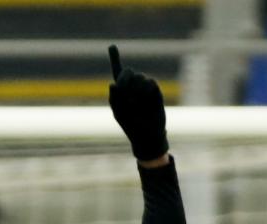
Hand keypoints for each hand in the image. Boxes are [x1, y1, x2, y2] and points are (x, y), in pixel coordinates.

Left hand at [108, 45, 167, 160]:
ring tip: (133, 103)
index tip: (112, 46)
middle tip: (122, 89)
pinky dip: (144, 91)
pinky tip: (143, 100)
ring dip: (134, 88)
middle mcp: (132, 86)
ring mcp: (144, 88)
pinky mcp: (155, 90)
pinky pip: (150, 82)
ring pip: (139, 77)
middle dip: (124, 78)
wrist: (147, 134)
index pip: (118, 71)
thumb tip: (111, 84)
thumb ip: (114, 98)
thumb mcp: (118, 113)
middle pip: (128, 72)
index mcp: (121, 90)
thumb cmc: (131, 125)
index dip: (115, 58)